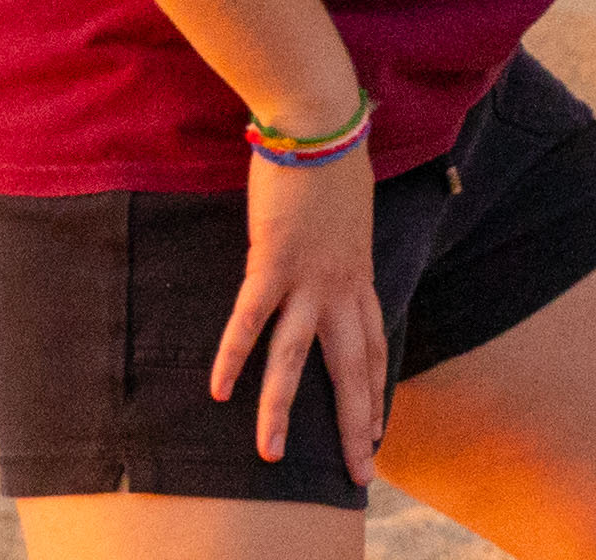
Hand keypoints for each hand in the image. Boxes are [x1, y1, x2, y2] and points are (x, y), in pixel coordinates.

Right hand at [214, 144, 386, 478]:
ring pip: (298, 358)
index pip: (375, 345)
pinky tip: (218, 390)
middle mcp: (342, 284)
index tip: (377, 430)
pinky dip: (233, 354)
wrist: (322, 122)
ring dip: (283, 409)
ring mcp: (309, 276)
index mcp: (360, 274)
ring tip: (272, 456)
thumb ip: (343, 241)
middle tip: (359, 472)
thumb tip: (335, 248)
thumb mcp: (350, 212)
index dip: (374, 389)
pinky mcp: (273, 260)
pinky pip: (251, 318)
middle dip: (356, 424)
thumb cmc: (333, 159)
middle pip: (353, 368)